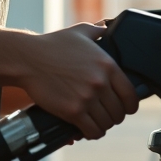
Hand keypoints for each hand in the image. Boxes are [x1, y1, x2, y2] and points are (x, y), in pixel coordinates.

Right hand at [16, 22, 139, 139]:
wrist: (28, 59)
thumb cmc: (52, 44)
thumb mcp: (80, 32)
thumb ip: (98, 30)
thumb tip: (107, 27)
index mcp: (107, 65)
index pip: (131, 95)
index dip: (130, 105)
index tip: (125, 108)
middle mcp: (100, 83)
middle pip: (119, 112)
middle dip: (114, 116)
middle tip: (106, 115)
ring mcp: (87, 98)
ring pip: (107, 123)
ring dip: (103, 125)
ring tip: (96, 122)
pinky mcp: (73, 111)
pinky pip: (92, 131)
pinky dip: (92, 133)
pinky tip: (87, 130)